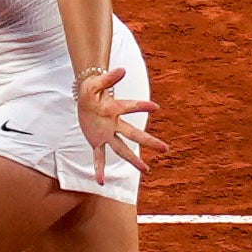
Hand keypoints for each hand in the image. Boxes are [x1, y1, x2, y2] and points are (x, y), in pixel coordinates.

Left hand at [76, 65, 170, 183]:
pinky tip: (101, 181)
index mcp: (115, 107)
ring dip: (132, 159)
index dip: (141, 106)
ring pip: (121, 148)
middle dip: (148, 141)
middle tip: (166, 148)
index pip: (130, 106)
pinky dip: (99, 168)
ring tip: (146, 170)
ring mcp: (106, 134)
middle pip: (134, 134)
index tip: (155, 107)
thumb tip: (121, 70)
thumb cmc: (92, 89)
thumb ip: (107, 78)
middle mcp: (114, 123)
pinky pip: (98, 156)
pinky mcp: (96, 140)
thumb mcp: (94, 83)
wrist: (85, 98)